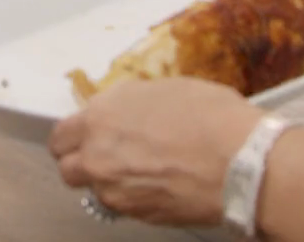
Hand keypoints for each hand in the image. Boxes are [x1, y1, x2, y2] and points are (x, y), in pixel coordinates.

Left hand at [50, 78, 262, 225]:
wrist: (241, 162)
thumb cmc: (212, 117)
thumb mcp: (164, 90)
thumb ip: (130, 104)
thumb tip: (123, 113)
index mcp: (101, 117)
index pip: (62, 134)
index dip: (75, 136)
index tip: (87, 137)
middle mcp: (98, 155)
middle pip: (67, 168)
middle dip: (82, 162)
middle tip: (105, 157)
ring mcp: (115, 190)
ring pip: (93, 191)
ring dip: (106, 182)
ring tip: (137, 173)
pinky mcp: (136, 214)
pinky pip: (121, 207)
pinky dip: (131, 198)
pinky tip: (157, 185)